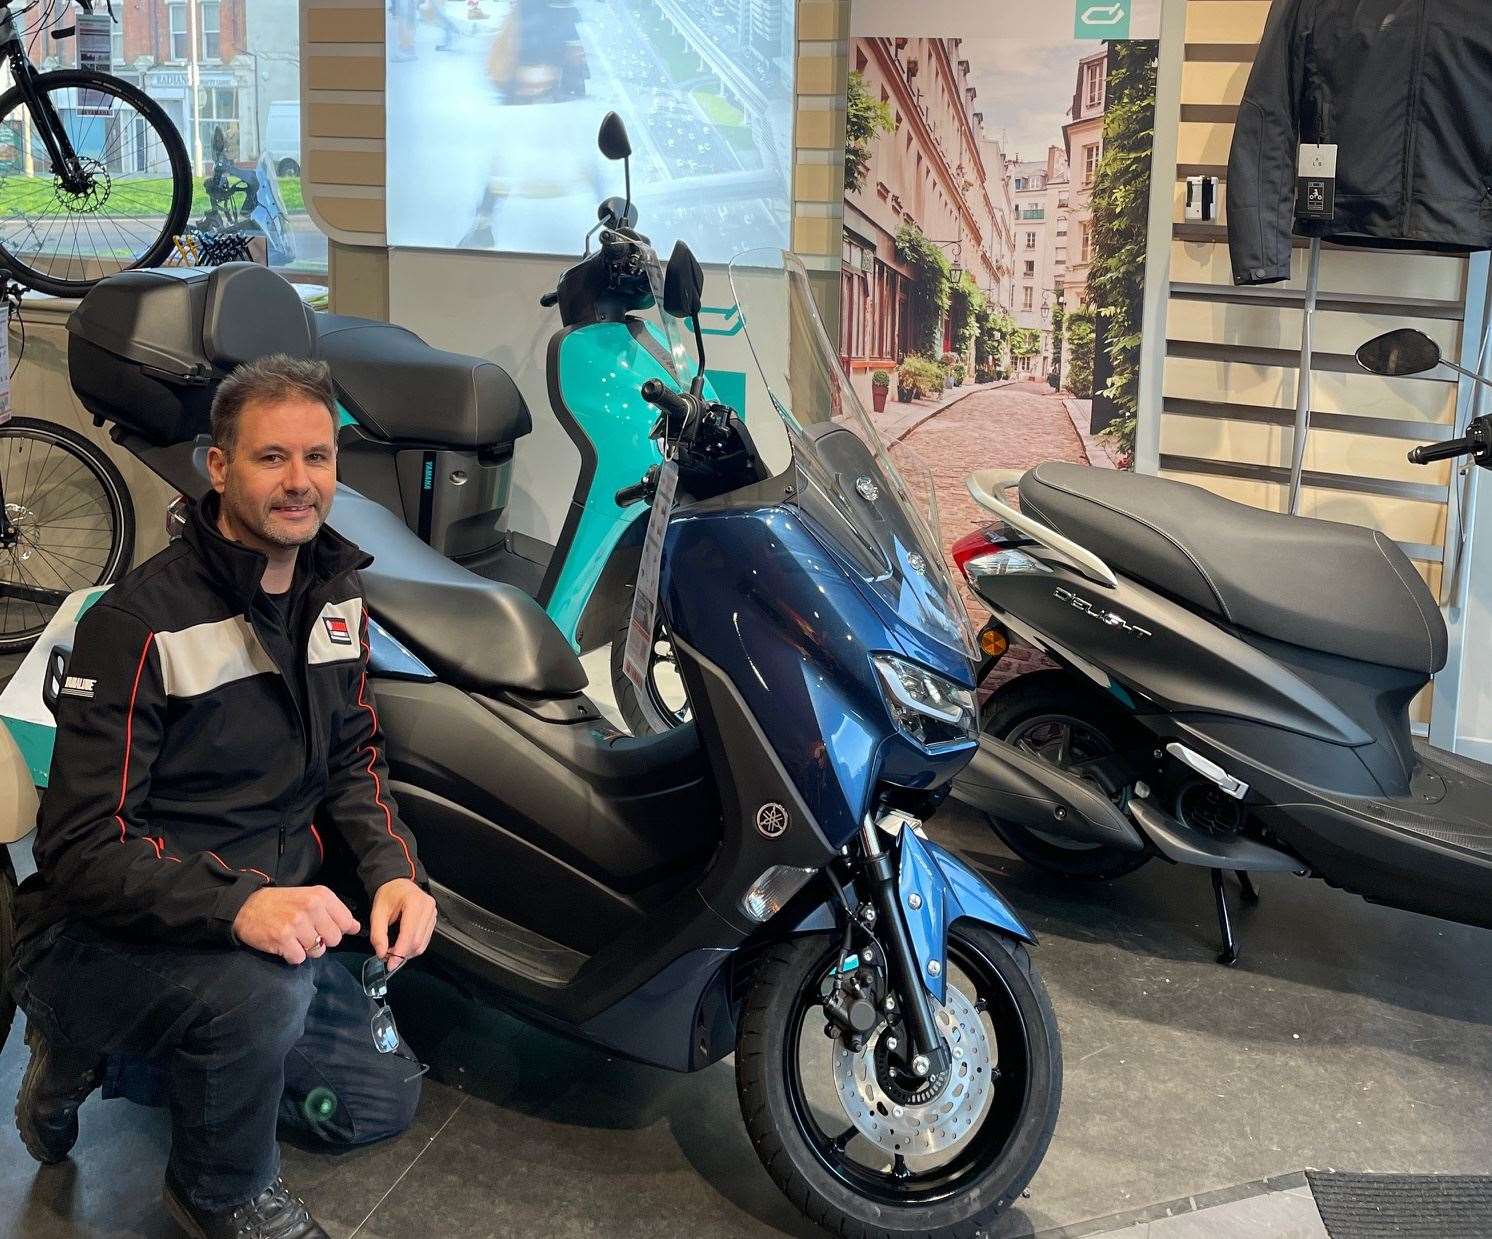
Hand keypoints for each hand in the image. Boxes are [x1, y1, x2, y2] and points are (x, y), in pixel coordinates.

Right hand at [233, 886, 359, 964]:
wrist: (247, 906)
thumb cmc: (283, 903)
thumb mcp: (310, 898)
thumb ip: (334, 912)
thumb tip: (356, 927)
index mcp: (321, 895)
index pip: (346, 922)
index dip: (337, 929)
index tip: (323, 927)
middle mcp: (311, 907)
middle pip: (334, 939)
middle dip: (322, 941)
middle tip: (306, 933)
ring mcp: (297, 924)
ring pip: (318, 951)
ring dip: (306, 949)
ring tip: (294, 937)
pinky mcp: (283, 939)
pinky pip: (299, 959)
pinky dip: (292, 956)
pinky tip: (284, 944)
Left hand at [370, 878, 437, 970]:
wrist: (398, 883)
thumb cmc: (389, 895)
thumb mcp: (377, 912)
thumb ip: (378, 934)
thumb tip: (381, 953)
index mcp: (414, 902)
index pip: (409, 934)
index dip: (399, 952)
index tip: (390, 963)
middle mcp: (427, 907)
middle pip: (418, 941)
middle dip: (402, 953)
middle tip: (388, 957)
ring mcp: (432, 913)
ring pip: (423, 943)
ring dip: (408, 952)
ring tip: (394, 950)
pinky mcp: (433, 919)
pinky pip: (425, 939)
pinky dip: (413, 947)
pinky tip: (403, 945)